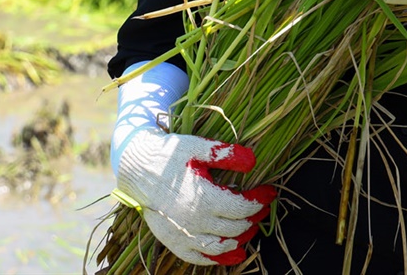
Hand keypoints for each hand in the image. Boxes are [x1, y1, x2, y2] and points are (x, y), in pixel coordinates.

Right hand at [114, 128, 275, 265]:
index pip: (243, 207)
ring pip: (220, 246)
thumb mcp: (199, 147)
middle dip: (253, 218)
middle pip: (235, 228)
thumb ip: (226, 154)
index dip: (260, 201)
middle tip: (262, 208)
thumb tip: (253, 161)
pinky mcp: (173, 242)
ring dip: (240, 239)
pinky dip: (217, 258)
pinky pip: (199, 258)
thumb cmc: (169, 155)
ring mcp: (183, 235)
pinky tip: (231, 252)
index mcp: (204, 198)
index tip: (270, 192)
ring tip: (251, 228)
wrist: (137, 169)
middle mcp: (195, 222)